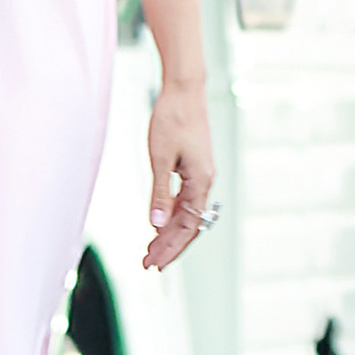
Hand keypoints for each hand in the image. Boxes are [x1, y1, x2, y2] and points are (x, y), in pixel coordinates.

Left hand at [144, 81, 215, 272]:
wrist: (183, 90)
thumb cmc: (172, 118)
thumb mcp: (160, 158)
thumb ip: (159, 193)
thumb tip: (155, 224)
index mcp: (201, 181)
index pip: (187, 226)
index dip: (170, 247)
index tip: (153, 264)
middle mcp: (205, 181)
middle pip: (189, 225)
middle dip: (169, 246)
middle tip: (149, 264)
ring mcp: (200, 175)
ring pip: (187, 214)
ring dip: (168, 233)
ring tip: (151, 250)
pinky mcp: (194, 168)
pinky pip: (185, 200)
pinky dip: (171, 215)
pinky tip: (158, 224)